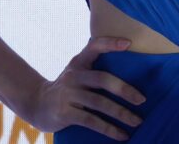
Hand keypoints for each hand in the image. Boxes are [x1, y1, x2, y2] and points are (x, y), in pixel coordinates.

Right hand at [27, 36, 146, 140]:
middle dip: (124, 89)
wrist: (36, 104)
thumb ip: (96, 68)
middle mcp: (73, 75)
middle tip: (142, 100)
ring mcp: (68, 94)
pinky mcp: (64, 113)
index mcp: (79, 62)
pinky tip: (122, 135)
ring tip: (137, 121)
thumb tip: (134, 72)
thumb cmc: (68, 87)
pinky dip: (109, 129)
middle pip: (102, 79)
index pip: (94, 46)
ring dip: (121, 113)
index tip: (129, 44)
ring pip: (99, 103)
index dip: (110, 43)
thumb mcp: (77, 72)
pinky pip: (91, 121)